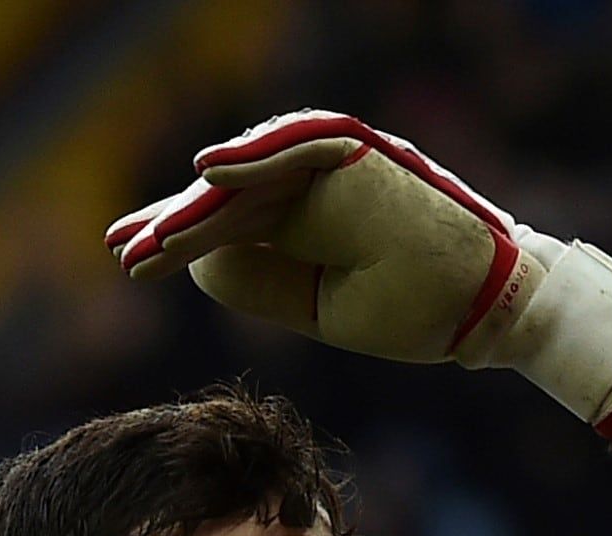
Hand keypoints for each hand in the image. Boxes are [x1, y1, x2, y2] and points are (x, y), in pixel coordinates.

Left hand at [104, 109, 611, 439]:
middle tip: (122, 250)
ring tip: (149, 241)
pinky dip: (256, 159)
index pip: (230, 226)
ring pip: (252, 183)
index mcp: (306, 224)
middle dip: (173, 226)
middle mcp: (314, 188)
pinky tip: (207, 172)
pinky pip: (299, 151)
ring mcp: (335, 169)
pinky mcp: (360, 156)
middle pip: (228, 201)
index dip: (180, 240)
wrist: (489, 306)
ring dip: (200, 209)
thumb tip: (198, 266)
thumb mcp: (323, 306)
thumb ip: (263, 282)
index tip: (132, 261)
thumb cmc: (419, 309)